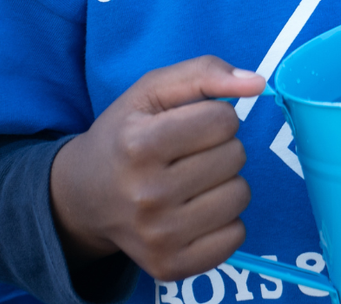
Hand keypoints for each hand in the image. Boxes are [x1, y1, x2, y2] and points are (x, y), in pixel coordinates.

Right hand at [51, 57, 265, 281]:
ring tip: (192, 181)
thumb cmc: (124, 136)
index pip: (224, 120)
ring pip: (240, 196)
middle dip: (220, 148)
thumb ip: (204, 73)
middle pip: (235, 156)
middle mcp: (147, 195)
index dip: (214, 116)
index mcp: (139, 145)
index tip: (189, 125)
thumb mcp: (151, 91)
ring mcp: (159, 237)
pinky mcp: (170, 266)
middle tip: (187, 155)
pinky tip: (194, 211)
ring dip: (225, 182)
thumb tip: (258, 83)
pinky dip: (224, 221)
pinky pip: (236, 237)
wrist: (83, 197)